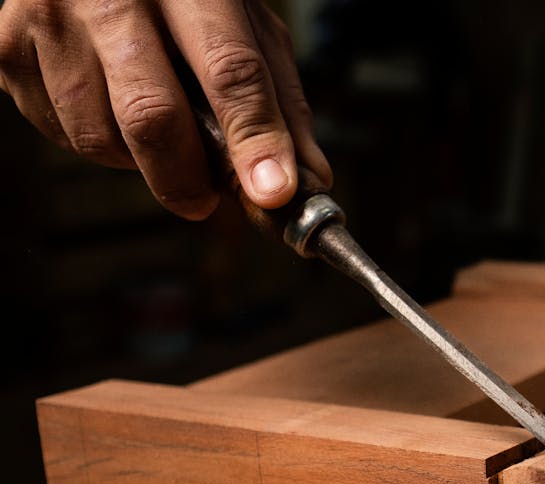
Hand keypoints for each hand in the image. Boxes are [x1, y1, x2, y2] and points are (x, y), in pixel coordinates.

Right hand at [0, 0, 330, 218]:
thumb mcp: (240, 21)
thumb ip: (276, 100)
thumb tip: (309, 180)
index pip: (229, 70)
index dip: (255, 140)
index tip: (273, 195)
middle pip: (153, 116)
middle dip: (189, 179)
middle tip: (208, 199)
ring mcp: (47, 17)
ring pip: (101, 137)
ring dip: (140, 161)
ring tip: (156, 124)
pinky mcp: (6, 47)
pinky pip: (60, 132)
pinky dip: (97, 141)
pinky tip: (107, 101)